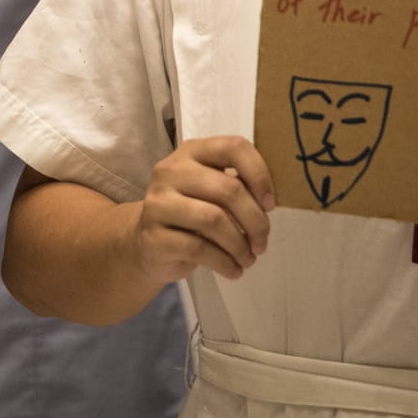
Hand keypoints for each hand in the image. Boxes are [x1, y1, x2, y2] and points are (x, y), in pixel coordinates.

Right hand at [125, 136, 274, 283]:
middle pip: (228, 189)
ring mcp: (158, 202)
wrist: (148, 245)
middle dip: (256, 222)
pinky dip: (225, 263)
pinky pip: (199, 249)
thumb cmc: (190, 216)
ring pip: (214, 220)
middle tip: (261, 243)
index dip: (259, 175)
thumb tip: (269, 202)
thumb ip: (237, 187)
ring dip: (240, 246)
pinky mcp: (153, 235)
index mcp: (191, 152)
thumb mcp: (212, 193)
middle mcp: (170, 171)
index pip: (233, 147)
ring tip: (249, 259)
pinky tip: (234, 270)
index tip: (269, 205)